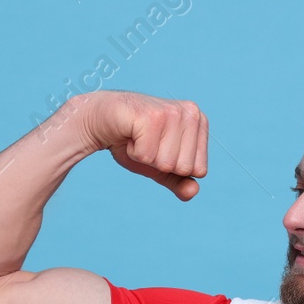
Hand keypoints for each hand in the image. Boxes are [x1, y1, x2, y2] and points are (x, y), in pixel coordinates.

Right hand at [77, 90, 207, 200]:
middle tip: (148, 143)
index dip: (174, 167)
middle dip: (159, 163)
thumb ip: (179, 181)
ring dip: (146, 157)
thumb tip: (194, 191)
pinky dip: (134, 152)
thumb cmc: (135, 142)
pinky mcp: (153, 116)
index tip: (160, 148)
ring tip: (139, 138)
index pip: (199, 170)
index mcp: (200, 122)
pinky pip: (147, 156)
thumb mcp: (161, 166)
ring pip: (166, 163)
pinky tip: (130, 135)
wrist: (103, 120)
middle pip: (184, 168)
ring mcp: (173, 112)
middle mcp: (191, 113)